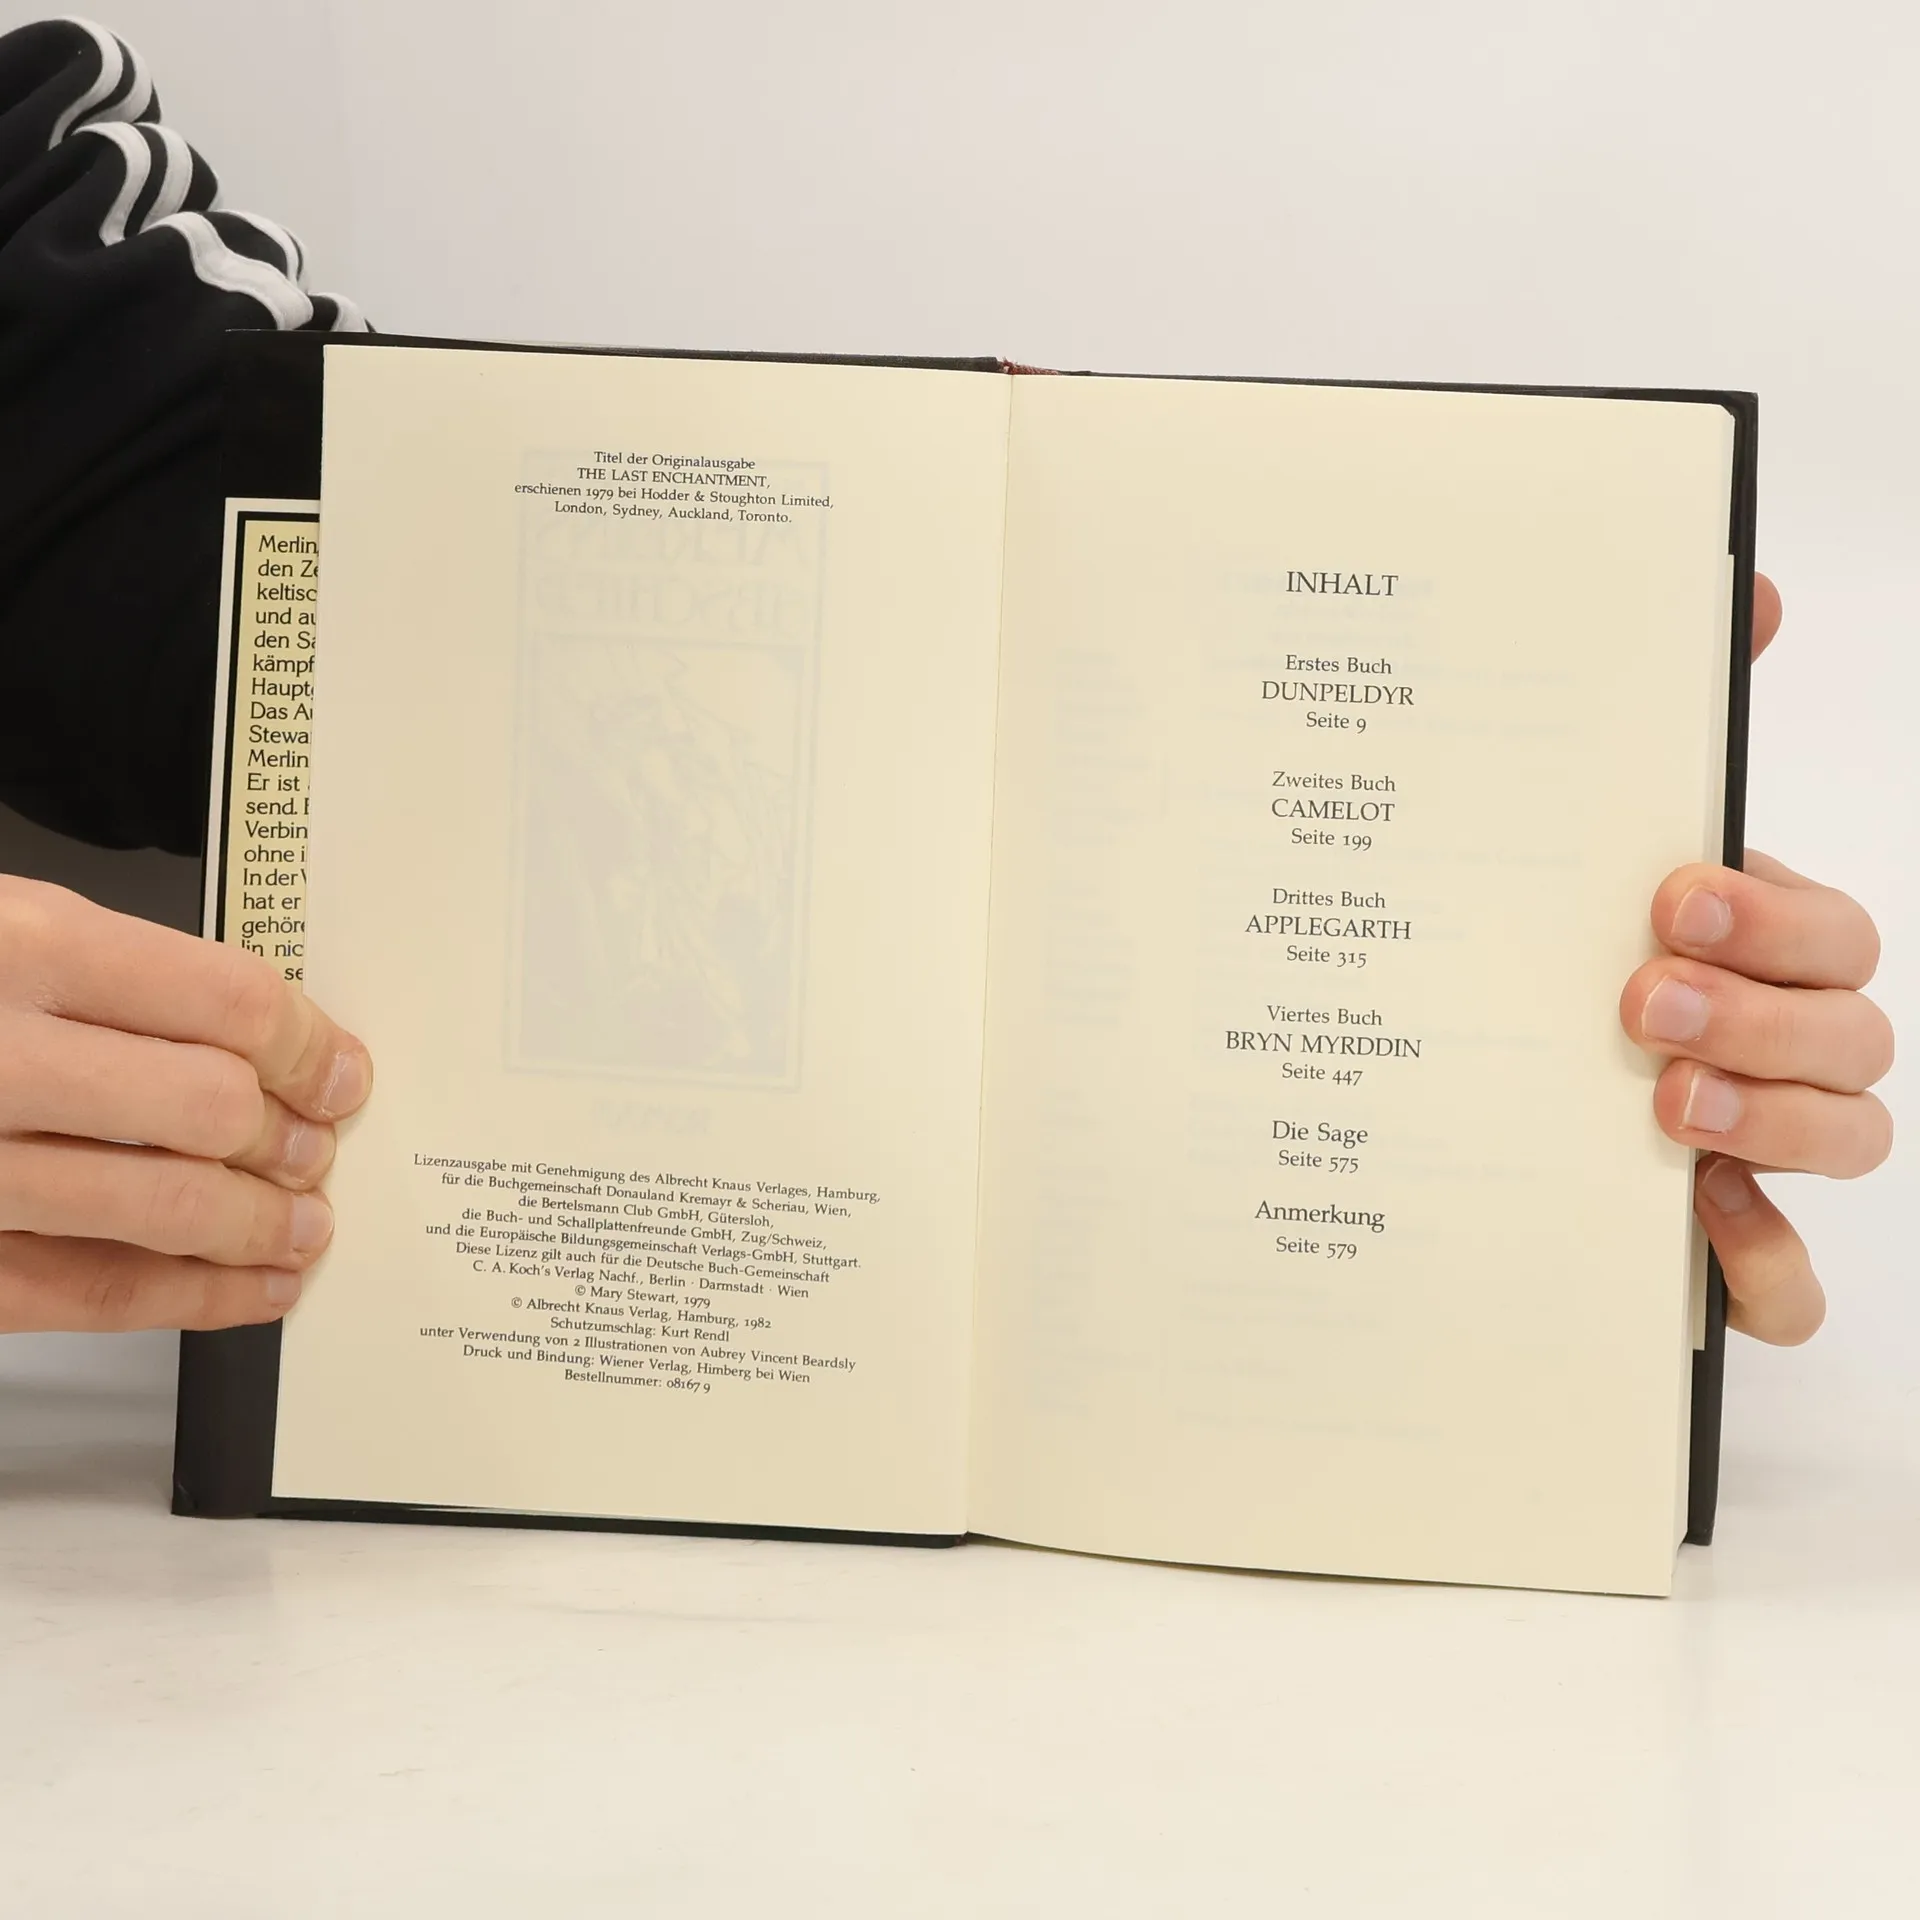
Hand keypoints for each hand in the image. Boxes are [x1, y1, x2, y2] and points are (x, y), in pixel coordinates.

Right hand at [0, 877, 371, 1330]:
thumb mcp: (2, 929)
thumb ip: (115, 975)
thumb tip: (259, 1035)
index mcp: (20, 947)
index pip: (225, 1001)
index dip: (308, 1044)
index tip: (340, 1071)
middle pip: (211, 1109)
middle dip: (289, 1139)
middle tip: (319, 1151)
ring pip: (164, 1209)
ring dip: (259, 1227)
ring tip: (304, 1227)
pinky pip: (93, 1293)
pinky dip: (193, 1299)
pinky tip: (247, 1292)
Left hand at [1620, 575, 1892, 1343]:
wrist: (1465, 1090)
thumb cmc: (1552, 952)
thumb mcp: (1581, 844)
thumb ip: (1670, 725)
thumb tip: (1753, 590)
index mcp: (1756, 949)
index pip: (1833, 932)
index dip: (1774, 917)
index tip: (1668, 895)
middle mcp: (1780, 1046)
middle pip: (1854, 1032)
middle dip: (1761, 1011)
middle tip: (1639, 999)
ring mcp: (1765, 1147)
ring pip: (1852, 1140)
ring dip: (1773, 1120)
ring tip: (1661, 1103)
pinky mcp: (1725, 1251)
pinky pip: (1790, 1287)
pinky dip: (1764, 1268)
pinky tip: (1697, 1223)